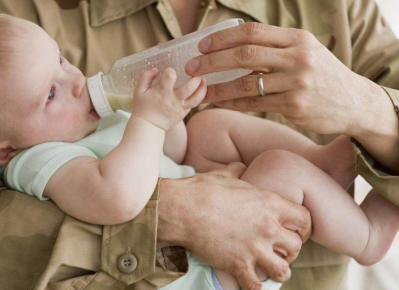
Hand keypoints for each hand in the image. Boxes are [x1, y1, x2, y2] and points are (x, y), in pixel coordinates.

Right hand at [132, 67, 205, 130]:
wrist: (149, 125)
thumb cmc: (143, 106)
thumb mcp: (139, 90)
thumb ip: (145, 77)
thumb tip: (155, 69)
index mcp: (162, 92)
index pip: (170, 77)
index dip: (170, 71)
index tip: (168, 71)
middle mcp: (173, 100)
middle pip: (189, 87)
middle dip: (194, 78)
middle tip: (195, 73)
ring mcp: (180, 107)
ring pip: (196, 98)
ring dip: (202, 88)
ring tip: (203, 80)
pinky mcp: (184, 112)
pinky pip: (195, 104)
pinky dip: (199, 95)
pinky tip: (200, 88)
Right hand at [158, 162, 311, 289]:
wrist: (182, 210)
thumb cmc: (202, 190)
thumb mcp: (224, 175)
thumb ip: (238, 170)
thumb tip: (240, 166)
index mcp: (269, 203)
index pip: (304, 219)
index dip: (303, 227)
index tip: (296, 231)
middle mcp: (268, 227)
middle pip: (296, 247)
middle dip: (290, 250)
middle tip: (279, 250)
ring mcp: (254, 248)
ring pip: (283, 271)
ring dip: (277, 271)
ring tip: (269, 269)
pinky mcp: (238, 265)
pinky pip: (256, 286)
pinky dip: (254, 286)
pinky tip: (248, 280)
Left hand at [185, 22, 389, 136]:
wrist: (353, 102)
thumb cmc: (323, 75)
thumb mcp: (305, 51)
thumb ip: (276, 47)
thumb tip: (235, 47)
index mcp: (297, 39)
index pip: (252, 32)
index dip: (222, 38)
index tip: (202, 45)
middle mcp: (297, 57)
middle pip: (245, 54)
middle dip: (213, 61)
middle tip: (192, 67)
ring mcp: (297, 82)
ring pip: (246, 83)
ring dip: (218, 88)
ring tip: (200, 90)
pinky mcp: (295, 106)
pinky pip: (255, 104)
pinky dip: (234, 103)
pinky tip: (220, 103)